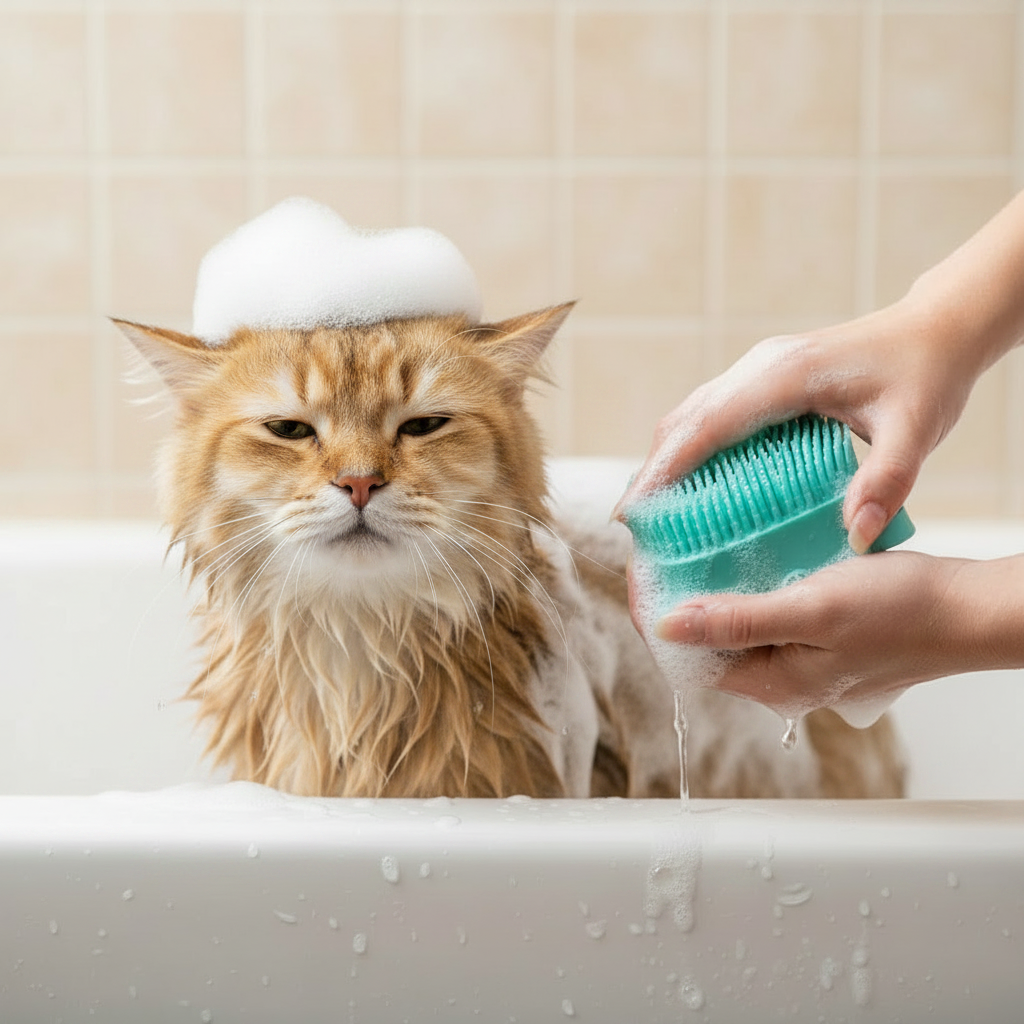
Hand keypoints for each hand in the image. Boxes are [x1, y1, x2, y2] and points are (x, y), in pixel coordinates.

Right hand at [618, 301, 978, 552]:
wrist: (937, 329)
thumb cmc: (928, 376)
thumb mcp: (916, 431)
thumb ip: (887, 482)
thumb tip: (854, 538)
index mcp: (785, 376)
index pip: (706, 426)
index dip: (664, 470)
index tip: (633, 511)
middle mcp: (761, 367)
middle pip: (685, 419)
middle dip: (653, 471)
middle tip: (632, 524)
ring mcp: (759, 368)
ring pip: (692, 413)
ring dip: (667, 458)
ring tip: (652, 510)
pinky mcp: (764, 377)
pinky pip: (712, 412)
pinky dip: (690, 447)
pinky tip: (691, 483)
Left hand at [654, 551, 989, 717]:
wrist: (968, 609)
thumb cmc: (901, 612)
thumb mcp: (810, 611)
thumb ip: (739, 622)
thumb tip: (668, 625)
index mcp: (772, 683)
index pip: (689, 659)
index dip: (659, 617)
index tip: (644, 572)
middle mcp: (782, 677)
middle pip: (707, 642)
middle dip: (678, 599)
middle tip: (662, 549)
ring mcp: (801, 657)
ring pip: (736, 623)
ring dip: (711, 588)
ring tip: (690, 545)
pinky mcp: (818, 635)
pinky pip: (767, 611)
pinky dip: (747, 583)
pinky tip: (740, 553)